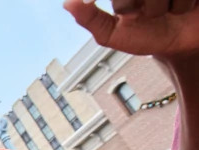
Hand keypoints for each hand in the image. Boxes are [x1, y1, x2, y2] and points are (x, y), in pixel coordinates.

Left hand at [64, 0, 198, 60]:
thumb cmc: (147, 36)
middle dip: (134, 4)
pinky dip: (181, 6)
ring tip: (164, 12)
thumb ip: (90, 19)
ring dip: (160, 8)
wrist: (181, 44)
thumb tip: (68, 3)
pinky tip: (182, 7)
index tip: (123, 13)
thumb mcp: (112, 33)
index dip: (122, 2)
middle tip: (140, 14)